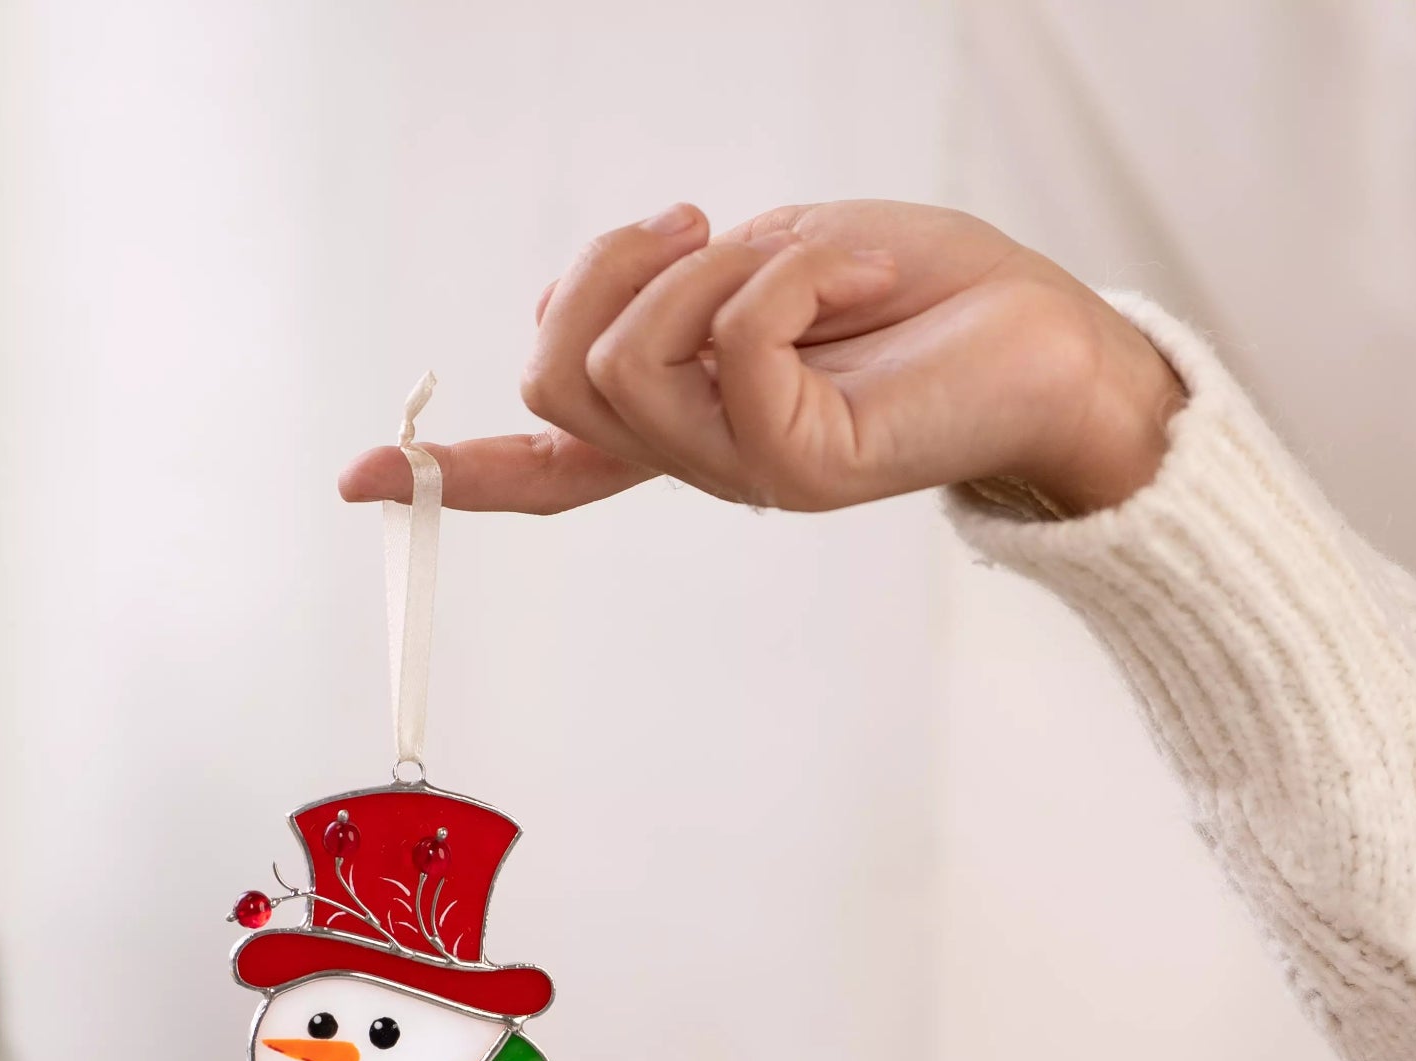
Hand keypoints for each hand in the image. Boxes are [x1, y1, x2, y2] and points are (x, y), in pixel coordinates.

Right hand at [339, 200, 1185, 519]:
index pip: (548, 467)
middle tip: (695, 228)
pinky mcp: (804, 468)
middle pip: (556, 383)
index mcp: (686, 424)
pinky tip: (848, 274)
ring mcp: (747, 475)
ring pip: (623, 369)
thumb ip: (667, 300)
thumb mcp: (765, 265)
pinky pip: (736, 342)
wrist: (1058, 343)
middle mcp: (701, 463)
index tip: (358, 478)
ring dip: (698, 272)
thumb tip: (557, 296)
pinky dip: (783, 270)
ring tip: (787, 255)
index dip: (452, 469)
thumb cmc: (928, 297)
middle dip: (604, 275)